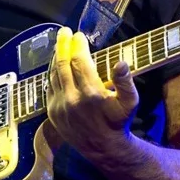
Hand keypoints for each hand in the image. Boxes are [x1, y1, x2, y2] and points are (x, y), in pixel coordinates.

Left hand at [46, 27, 139, 160]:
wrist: (104, 148)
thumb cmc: (119, 122)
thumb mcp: (130, 102)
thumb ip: (126, 81)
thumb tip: (120, 63)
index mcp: (91, 94)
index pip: (79, 61)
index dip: (78, 46)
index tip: (79, 35)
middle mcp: (72, 99)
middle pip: (62, 64)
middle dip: (62, 44)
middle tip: (64, 32)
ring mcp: (60, 106)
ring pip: (53, 74)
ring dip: (56, 57)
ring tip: (60, 44)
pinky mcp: (52, 112)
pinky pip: (49, 87)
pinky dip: (52, 73)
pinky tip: (56, 64)